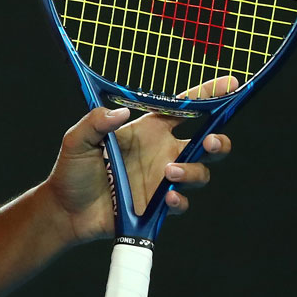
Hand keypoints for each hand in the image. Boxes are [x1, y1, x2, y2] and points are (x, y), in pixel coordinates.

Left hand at [43, 77, 237, 243]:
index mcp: (147, 131)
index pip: (183, 109)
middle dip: (218, 141)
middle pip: (205, 144)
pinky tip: (168, 198)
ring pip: (199, 173)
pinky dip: (180, 200)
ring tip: (170, 172)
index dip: (207, 95)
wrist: (66, 212)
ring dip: (193, 171)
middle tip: (211, 141)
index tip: (229, 84)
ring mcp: (162, 180)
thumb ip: (94, 122)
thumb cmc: (72, 171)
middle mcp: (161, 153)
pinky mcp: (158, 206)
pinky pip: (182, 202)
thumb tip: (121, 111)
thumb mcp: (76, 140)